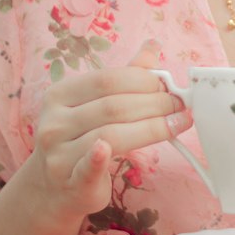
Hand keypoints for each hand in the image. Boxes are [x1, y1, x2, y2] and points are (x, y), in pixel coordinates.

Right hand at [22, 39, 191, 225]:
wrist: (54, 187)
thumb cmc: (81, 140)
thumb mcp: (95, 105)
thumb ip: (124, 78)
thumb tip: (153, 46)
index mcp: (60, 95)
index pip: (107, 80)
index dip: (143, 81)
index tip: (169, 86)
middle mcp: (55, 122)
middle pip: (113, 106)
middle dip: (154, 103)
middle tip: (180, 105)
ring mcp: (59, 153)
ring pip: (111, 134)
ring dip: (152, 128)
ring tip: (177, 124)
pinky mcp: (70, 181)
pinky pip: (87, 167)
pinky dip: (97, 157)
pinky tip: (107, 150)